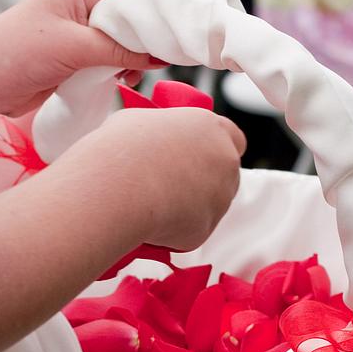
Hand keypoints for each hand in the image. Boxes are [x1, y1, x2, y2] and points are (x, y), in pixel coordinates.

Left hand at [0, 0, 163, 124]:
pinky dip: (123, 70)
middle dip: (148, 38)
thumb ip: (121, 50)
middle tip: (156, 59)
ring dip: (136, 58)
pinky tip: (121, 80)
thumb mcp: (76, 48)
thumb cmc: (13, 52)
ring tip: (131, 73)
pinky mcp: (81, 55)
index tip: (173, 34)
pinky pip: (115, 59)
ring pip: (128, 40)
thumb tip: (159, 55)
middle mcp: (84, 5)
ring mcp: (83, 31)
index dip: (156, 10)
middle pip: (134, 16)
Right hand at [55, 107, 246, 250]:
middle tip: (171, 184)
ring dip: (189, 206)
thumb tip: (159, 141)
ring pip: (209, 205)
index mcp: (213, 129)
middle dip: (204, 181)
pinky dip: (175, 230)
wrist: (118, 187)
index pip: (235, 139)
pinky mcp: (207, 228)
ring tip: (152, 200)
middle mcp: (226, 162)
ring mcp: (221, 197)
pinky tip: (151, 220)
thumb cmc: (123, 147)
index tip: (201, 157)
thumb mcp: (141, 121)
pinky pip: (192, 230)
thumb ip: (166, 133)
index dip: (217, 149)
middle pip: (225, 175)